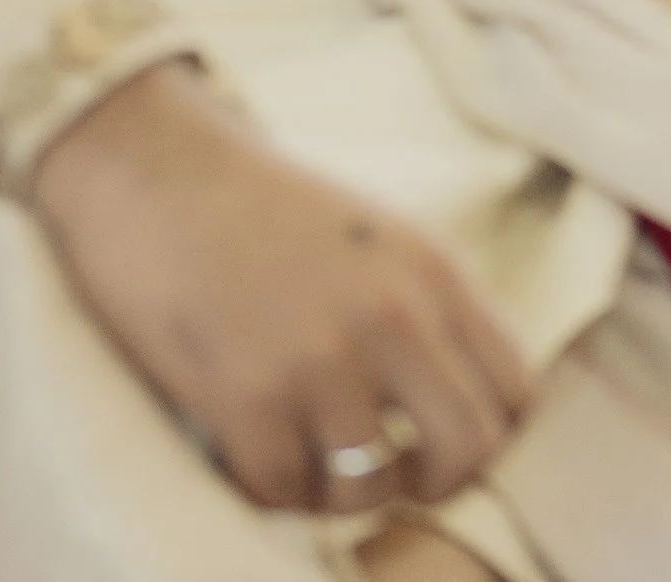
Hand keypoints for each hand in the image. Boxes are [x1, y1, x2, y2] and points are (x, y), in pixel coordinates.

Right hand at [31, 59, 533, 515]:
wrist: (154, 173)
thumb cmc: (263, 209)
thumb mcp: (378, 236)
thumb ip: (429, 308)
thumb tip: (468, 405)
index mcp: (432, 269)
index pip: (516, 389)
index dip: (489, 434)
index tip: (444, 441)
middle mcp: (391, 316)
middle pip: (470, 449)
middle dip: (437, 481)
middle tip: (395, 473)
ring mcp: (320, 361)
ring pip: (372, 488)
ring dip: (342, 489)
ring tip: (311, 454)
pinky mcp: (247, 401)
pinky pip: (286, 495)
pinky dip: (273, 488)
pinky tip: (254, 448)